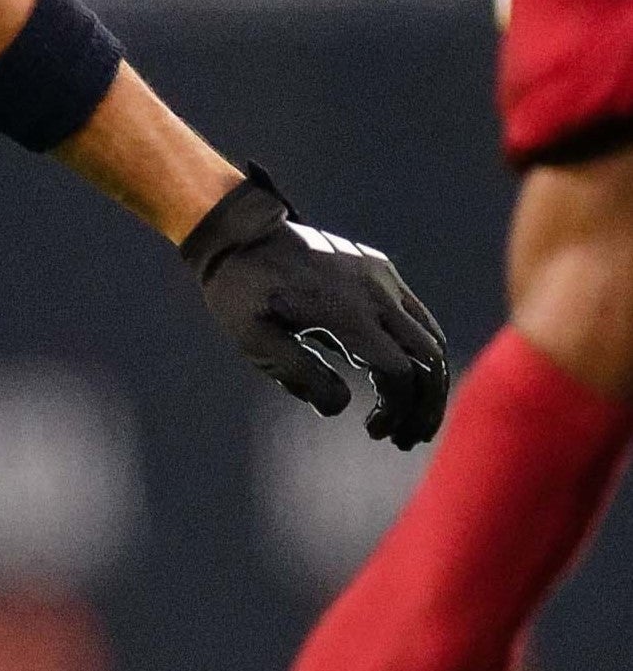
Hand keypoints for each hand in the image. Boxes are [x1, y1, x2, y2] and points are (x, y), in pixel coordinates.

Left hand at [182, 165, 448, 448]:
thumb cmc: (241, 290)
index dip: (397, 410)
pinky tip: (399, 376)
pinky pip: (417, 316)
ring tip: (408, 416)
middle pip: (429, 359)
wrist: (239, 232)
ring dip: (428, 381)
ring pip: (431, 338)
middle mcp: (376, 292)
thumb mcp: (254, 338)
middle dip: (426, 405)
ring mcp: (382, 277)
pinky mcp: (380, 269)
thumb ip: (300, 374)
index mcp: (348, 312)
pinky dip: (419, 351)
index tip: (376, 432)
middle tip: (406, 438)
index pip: (400, 373)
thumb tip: (341, 407)